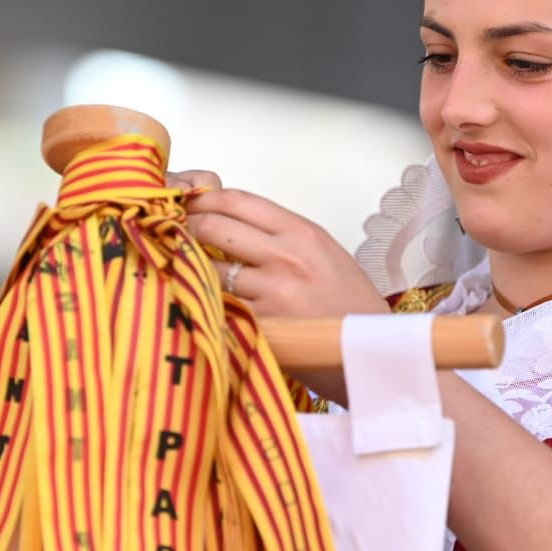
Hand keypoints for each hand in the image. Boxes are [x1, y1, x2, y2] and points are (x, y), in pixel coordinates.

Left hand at [172, 170, 388, 322]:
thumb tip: (227, 223)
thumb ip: (279, 235)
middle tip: (180, 241)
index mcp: (301, 232)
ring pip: (209, 268)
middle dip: (188, 231)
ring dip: (194, 272)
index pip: (236, 200)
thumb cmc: (348, 303)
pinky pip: (219, 305)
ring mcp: (272, 291)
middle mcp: (286, 256)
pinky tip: (206, 306)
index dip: (202, 201)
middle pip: (213, 226)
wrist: (371, 350)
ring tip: (192, 276)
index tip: (187, 207)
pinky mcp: (262, 325)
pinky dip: (208, 304)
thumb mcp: (322, 252)